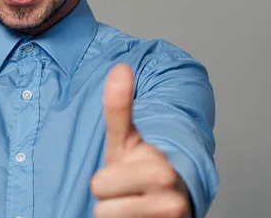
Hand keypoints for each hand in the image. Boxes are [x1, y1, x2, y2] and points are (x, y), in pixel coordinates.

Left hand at [90, 64, 192, 217]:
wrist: (171, 207)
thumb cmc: (143, 172)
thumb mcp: (128, 141)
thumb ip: (120, 108)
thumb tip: (120, 67)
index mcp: (160, 169)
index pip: (98, 185)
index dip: (105, 182)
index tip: (125, 177)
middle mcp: (171, 199)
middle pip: (102, 208)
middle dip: (110, 200)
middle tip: (127, 194)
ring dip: (116, 216)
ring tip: (133, 207)